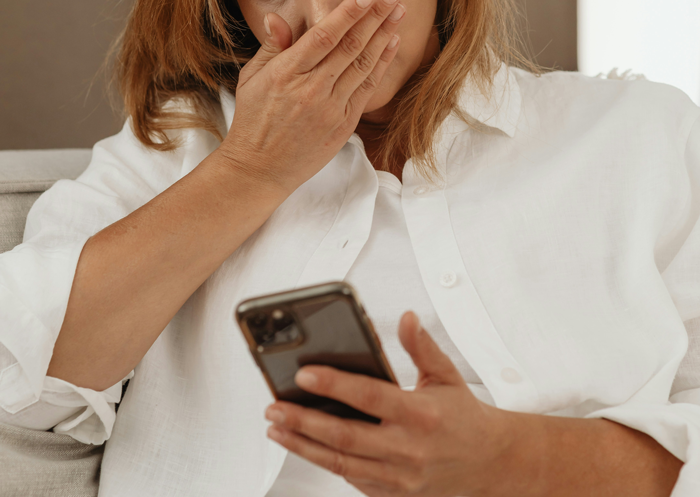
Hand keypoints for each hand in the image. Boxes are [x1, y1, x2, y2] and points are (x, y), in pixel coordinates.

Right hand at [221, 0, 404, 195]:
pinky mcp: (343, 125)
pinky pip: (366, 89)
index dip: (348, 14)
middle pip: (350, 46)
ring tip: (397, 14)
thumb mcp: (251, 80)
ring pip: (363, 65)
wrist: (260, 169)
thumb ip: (272, 48)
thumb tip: (277, 18)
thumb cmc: (253, 123)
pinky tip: (389, 46)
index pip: (323, 37)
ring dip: (383, 37)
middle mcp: (311, 90)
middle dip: (374, 18)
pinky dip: (380, 66)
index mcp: (286, 74)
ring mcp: (330, 109)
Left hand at [264, 311, 514, 496]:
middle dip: (303, 421)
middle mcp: (409, 448)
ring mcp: (400, 476)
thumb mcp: (446, 376)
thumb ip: (422, 347)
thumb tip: (406, 317)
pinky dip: (327, 463)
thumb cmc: (465, 417)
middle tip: (274, 407)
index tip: (304, 375)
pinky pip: (354, 479)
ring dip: (304, 446)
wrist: (491, 463)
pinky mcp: (395, 493)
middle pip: (345, 436)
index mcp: (421, 414)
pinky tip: (306, 447)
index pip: (369, 397)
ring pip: (342, 463)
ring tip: (277, 429)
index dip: (334, 386)